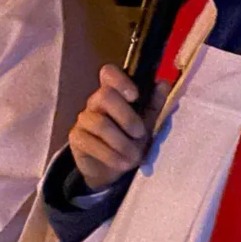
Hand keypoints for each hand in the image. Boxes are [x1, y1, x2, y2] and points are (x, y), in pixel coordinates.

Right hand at [69, 65, 171, 190]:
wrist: (112, 169)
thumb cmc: (130, 140)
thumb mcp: (146, 123)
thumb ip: (154, 104)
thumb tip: (164, 84)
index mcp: (113, 92)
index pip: (109, 73)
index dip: (120, 80)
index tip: (135, 96)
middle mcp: (95, 102)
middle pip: (105, 96)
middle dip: (127, 117)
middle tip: (140, 134)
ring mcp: (84, 119)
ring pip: (100, 124)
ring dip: (122, 142)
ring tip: (134, 156)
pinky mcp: (76, 138)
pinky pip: (92, 143)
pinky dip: (111, 156)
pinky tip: (122, 163)